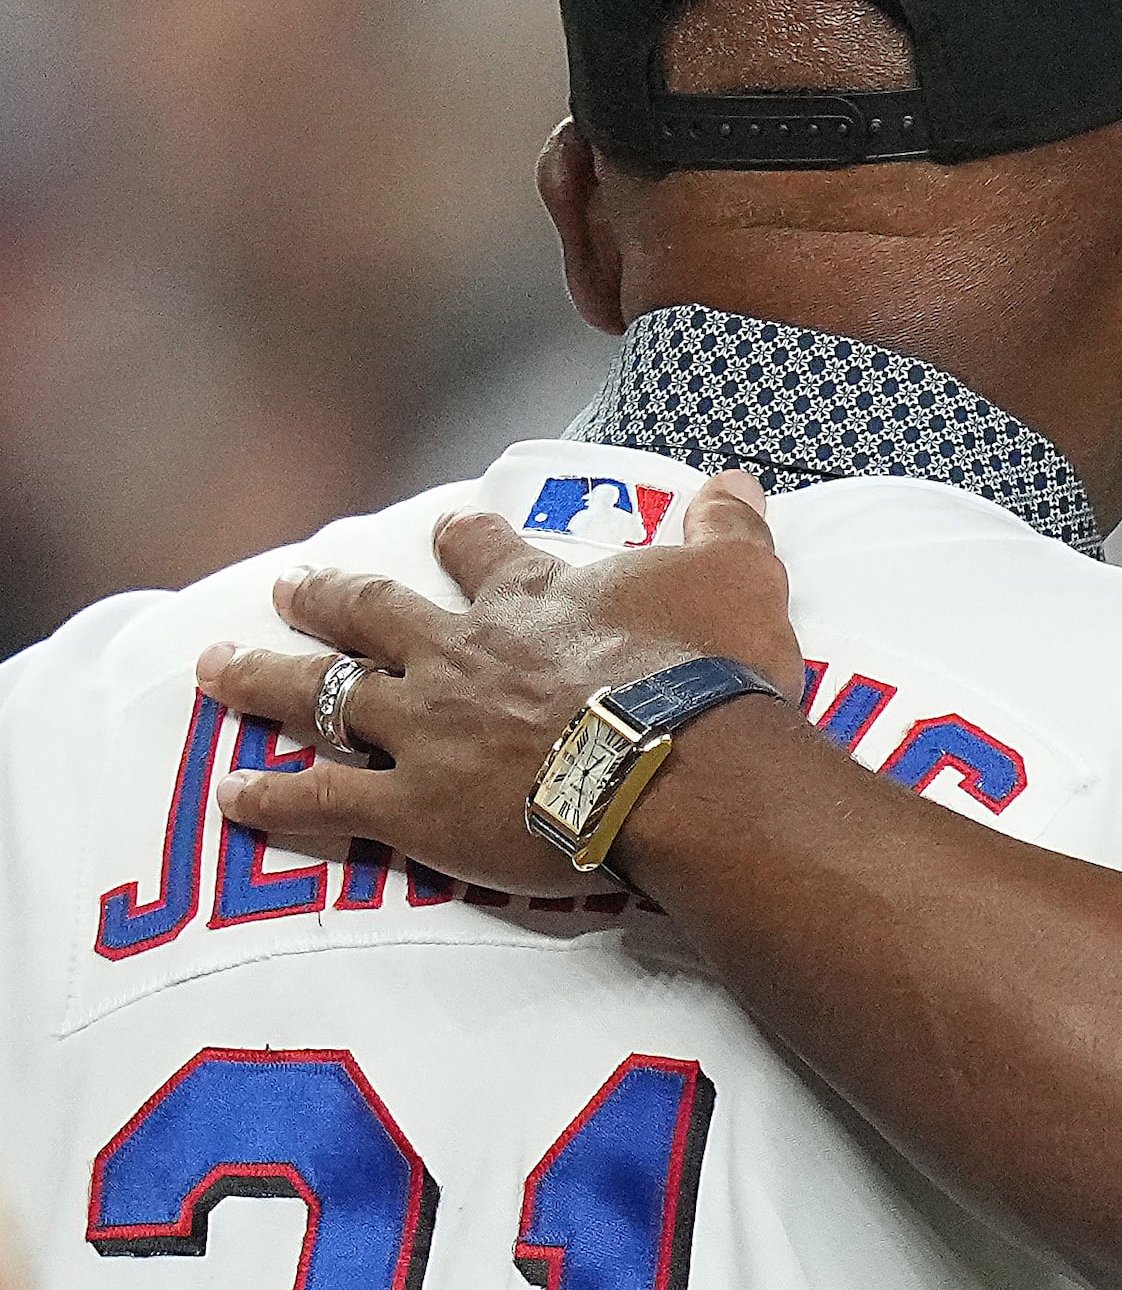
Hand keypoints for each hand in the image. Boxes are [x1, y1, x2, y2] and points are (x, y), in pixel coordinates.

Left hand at [197, 471, 802, 895]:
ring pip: (323, 695)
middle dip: (328, 597)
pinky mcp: (413, 806)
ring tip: (217, 666)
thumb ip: (726, 529)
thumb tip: (735, 482)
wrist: (677, 769)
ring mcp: (426, 728)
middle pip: (373, 613)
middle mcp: (460, 653)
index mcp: (529, 602)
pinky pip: (323, 801)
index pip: (484, 553)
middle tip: (290, 586)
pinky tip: (231, 795)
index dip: (464, 539)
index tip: (445, 527)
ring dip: (264, 678)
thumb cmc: (708, 677)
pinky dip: (273, 799)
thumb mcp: (737, 580)